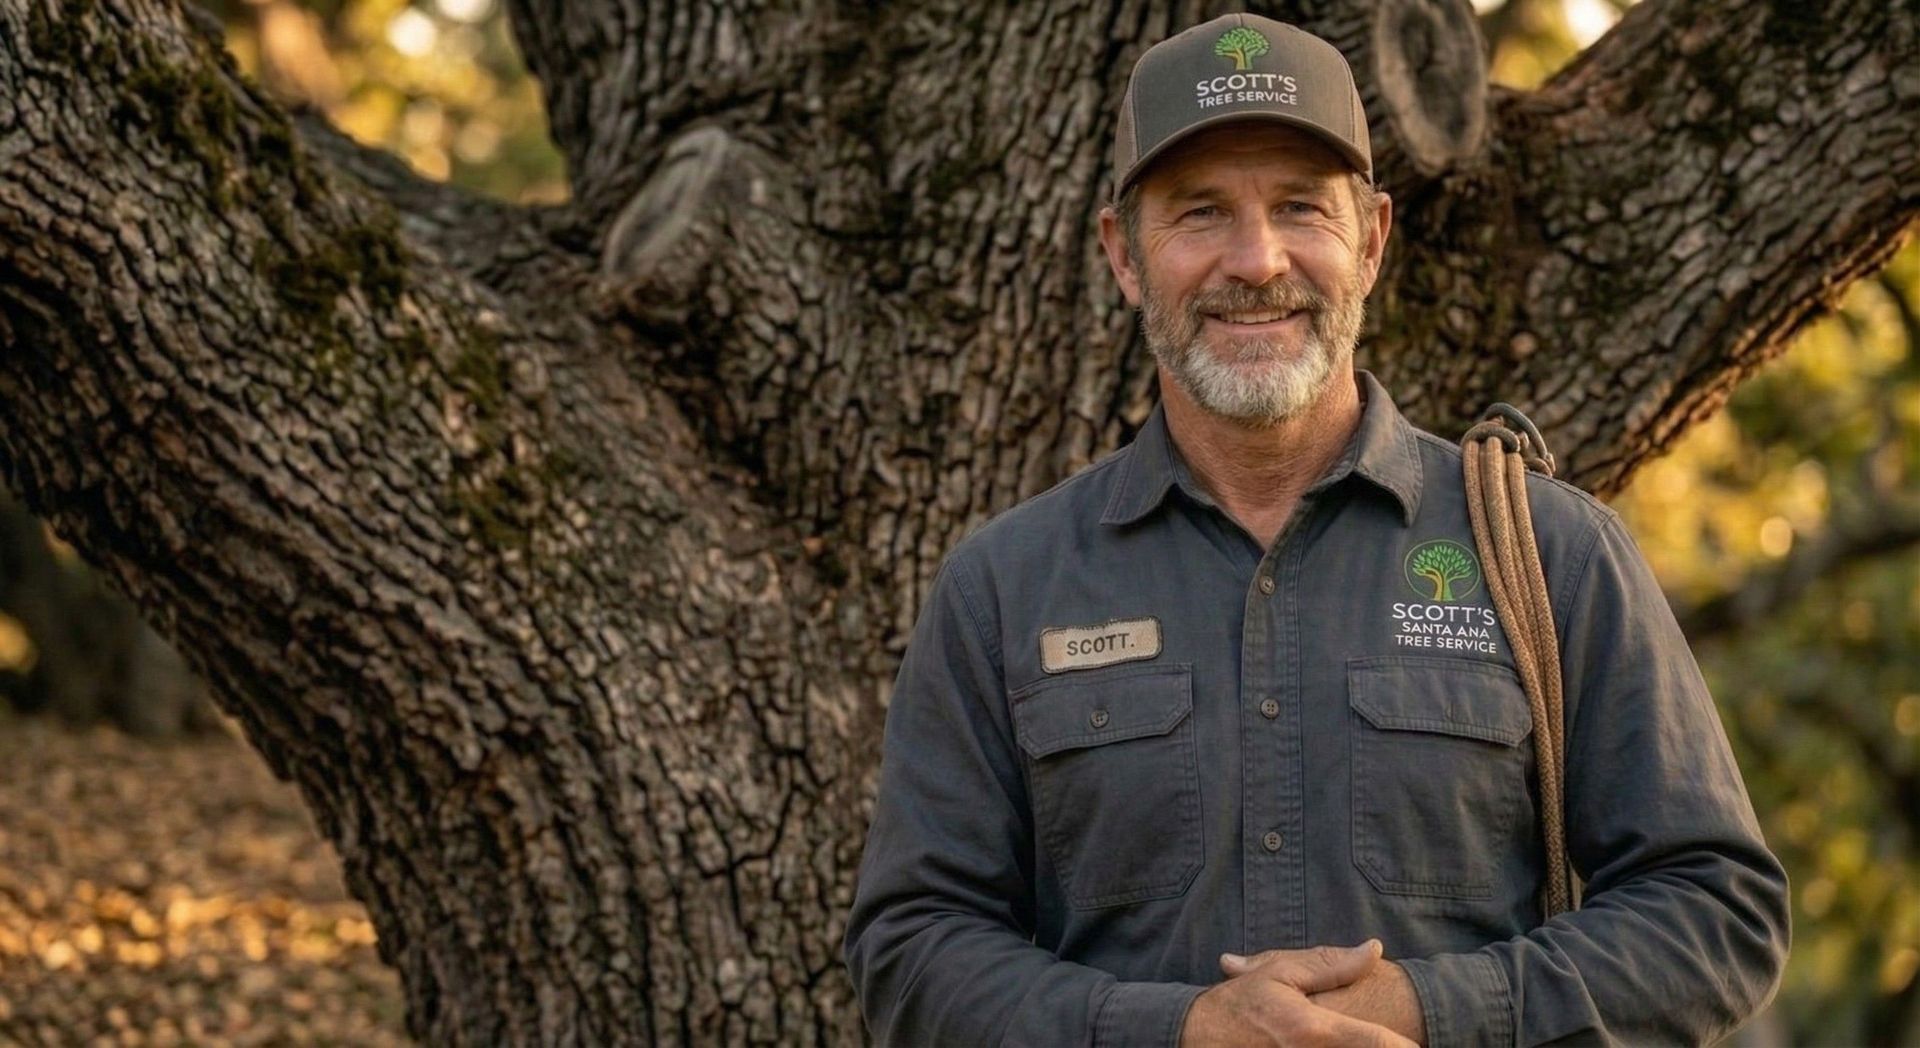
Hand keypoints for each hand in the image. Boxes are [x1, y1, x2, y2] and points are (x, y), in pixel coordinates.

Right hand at [1178, 941, 1418, 1047]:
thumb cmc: (1240, 1004)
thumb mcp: (1280, 973)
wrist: (1202, 1039)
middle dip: (1387, 1044)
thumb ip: (1331, 965)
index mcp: (1313, 1030)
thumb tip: (1374, 950)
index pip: (1377, 1041)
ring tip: (1380, 1037)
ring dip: (1363, 1046)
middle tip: (1403, 1038)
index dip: (1404, 1044)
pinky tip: (1335, 1042)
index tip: (1419, 1040)